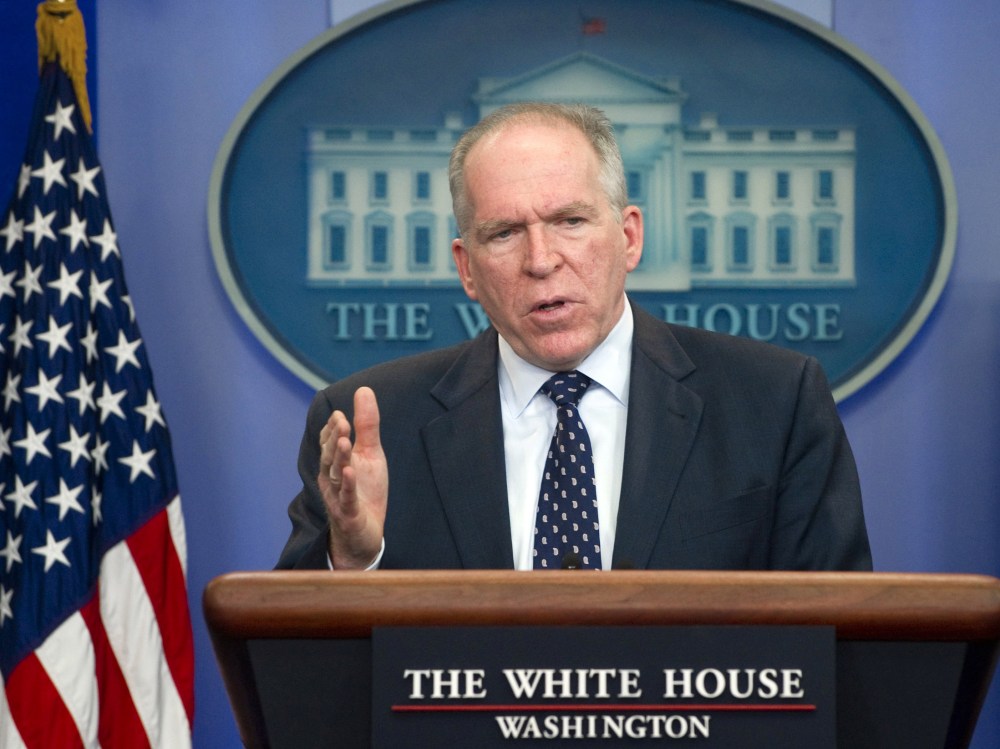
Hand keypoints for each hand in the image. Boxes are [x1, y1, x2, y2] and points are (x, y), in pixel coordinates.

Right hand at [317, 386, 387, 568]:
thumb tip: (364, 390)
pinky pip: (346, 499)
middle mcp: (331, 478)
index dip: (333, 429)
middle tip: (341, 422)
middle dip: (335, 439)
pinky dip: (347, 485)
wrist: (365, 534)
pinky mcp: (349, 514)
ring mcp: (338, 496)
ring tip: (345, 441)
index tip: (339, 414)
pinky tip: (350, 473)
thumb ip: (366, 425)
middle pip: (330, 456)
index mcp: (335, 463)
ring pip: (335, 475)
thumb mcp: (370, 454)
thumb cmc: (365, 490)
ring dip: (339, 458)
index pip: (329, 442)